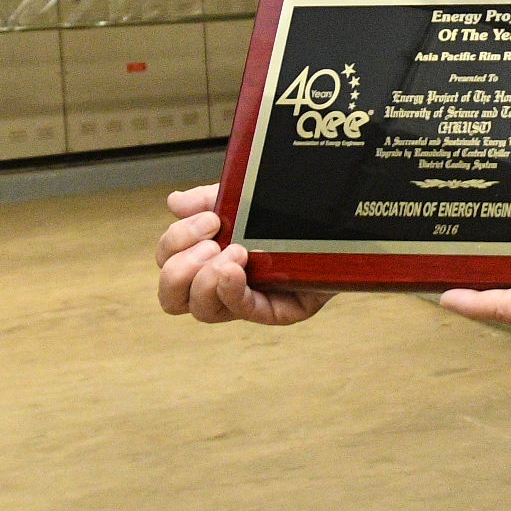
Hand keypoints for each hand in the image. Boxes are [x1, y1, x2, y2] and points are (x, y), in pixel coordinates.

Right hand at [154, 182, 334, 325]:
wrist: (341, 223)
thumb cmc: (288, 216)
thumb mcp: (245, 198)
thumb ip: (210, 198)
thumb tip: (175, 202)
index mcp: (207, 259)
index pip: (169, 265)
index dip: (175, 243)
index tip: (208, 219)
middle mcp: (222, 286)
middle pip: (173, 298)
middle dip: (180, 269)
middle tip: (212, 243)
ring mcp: (249, 301)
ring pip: (204, 310)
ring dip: (207, 280)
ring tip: (234, 253)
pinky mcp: (279, 312)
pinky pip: (245, 312)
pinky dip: (232, 293)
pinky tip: (234, 272)